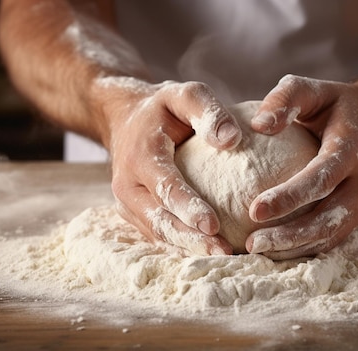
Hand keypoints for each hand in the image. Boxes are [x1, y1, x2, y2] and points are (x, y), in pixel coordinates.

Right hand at [93, 77, 241, 254]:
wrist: (125, 119)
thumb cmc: (163, 108)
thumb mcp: (185, 95)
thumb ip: (208, 111)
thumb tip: (232, 139)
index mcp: (140, 155)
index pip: (165, 187)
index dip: (188, 207)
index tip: (213, 225)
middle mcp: (128, 185)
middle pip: (160, 219)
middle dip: (191, 239)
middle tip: (223, 253)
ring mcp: (127, 204)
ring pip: (157, 233)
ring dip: (188, 249)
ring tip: (222, 259)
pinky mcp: (134, 214)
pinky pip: (156, 235)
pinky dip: (181, 247)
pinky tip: (208, 255)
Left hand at [245, 74, 357, 259]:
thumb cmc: (338, 104)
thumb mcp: (313, 88)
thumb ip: (286, 99)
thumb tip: (258, 125)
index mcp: (354, 148)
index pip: (321, 178)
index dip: (288, 197)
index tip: (253, 211)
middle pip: (328, 218)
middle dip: (289, 236)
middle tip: (252, 244)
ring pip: (332, 234)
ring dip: (294, 248)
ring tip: (258, 251)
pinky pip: (334, 236)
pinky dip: (305, 247)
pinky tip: (276, 250)